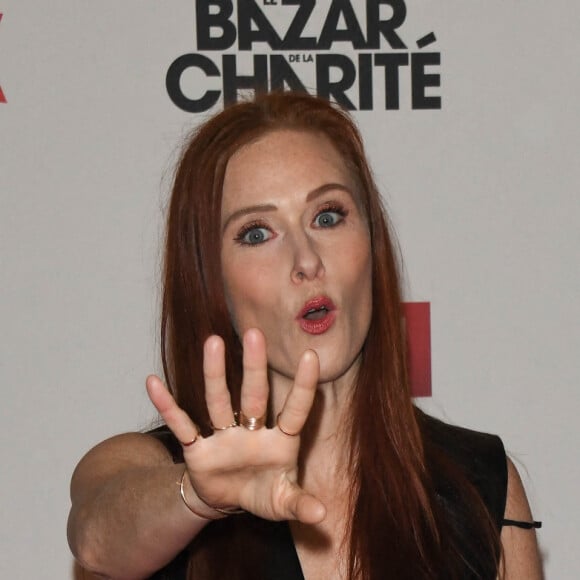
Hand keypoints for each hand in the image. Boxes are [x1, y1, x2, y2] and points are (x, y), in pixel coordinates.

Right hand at [146, 328, 325, 524]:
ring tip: (213, 342)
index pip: (295, 410)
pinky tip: (153, 383)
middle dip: (254, 367)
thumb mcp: (283, 503)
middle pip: (254, 395)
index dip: (304, 387)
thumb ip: (300, 504)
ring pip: (219, 401)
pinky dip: (167, 406)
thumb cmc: (263, 493)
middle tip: (255, 334)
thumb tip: (322, 516)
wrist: (228, 499)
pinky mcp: (198, 448)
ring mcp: (223, 437)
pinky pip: (181, 425)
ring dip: (215, 374)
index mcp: (280, 441)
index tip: (312, 356)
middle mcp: (252, 431)